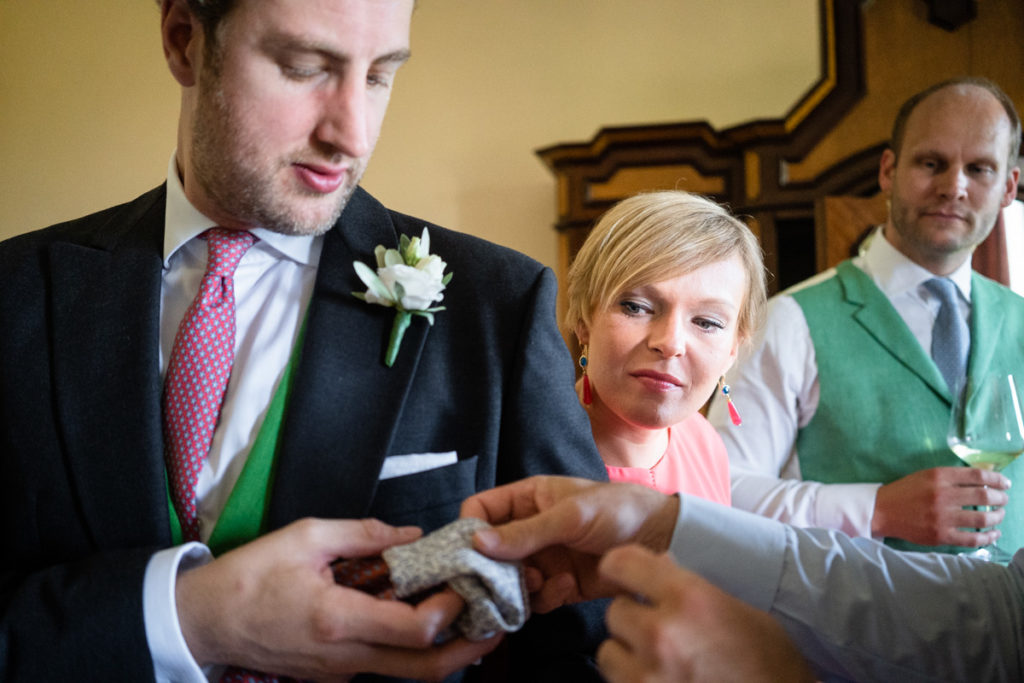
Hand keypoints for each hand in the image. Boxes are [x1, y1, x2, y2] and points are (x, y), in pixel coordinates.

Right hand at [176, 518, 499, 680]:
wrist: (206, 620)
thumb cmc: (251, 575)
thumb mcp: (307, 536)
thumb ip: (365, 534)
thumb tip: (412, 535)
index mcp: (339, 620)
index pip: (414, 632)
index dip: (449, 612)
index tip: (461, 585)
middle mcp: (345, 656)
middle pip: (423, 670)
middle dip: (467, 652)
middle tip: (495, 626)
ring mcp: (339, 672)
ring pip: (405, 674)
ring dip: (443, 653)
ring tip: (468, 622)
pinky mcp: (333, 674)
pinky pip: (382, 667)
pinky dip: (410, 650)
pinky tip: (420, 621)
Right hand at [460, 476, 678, 612]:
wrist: (662, 540)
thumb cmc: (619, 510)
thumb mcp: (570, 516)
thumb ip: (525, 531)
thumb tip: (477, 543)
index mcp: (528, 498)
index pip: (481, 509)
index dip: (468, 528)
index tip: (467, 552)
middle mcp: (530, 528)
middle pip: (489, 551)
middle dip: (492, 567)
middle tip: (502, 579)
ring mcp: (544, 558)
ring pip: (508, 579)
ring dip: (518, 586)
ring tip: (541, 581)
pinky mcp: (559, 585)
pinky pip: (534, 599)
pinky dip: (543, 599)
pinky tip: (564, 588)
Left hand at [596, 545, 814, 682]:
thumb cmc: (769, 662)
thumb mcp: (737, 609)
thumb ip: (690, 586)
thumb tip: (657, 562)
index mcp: (689, 598)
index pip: (622, 563)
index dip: (619, 567)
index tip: (620, 574)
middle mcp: (663, 634)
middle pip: (615, 612)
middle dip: (633, 619)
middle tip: (657, 630)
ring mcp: (648, 675)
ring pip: (608, 652)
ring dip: (626, 655)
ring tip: (656, 661)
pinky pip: (616, 682)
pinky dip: (632, 681)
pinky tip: (660, 680)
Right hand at [872, 466, 1009, 545]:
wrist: (882, 511)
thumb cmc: (906, 491)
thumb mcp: (927, 475)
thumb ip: (952, 477)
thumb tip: (985, 479)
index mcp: (939, 476)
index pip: (978, 476)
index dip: (997, 480)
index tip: (1005, 484)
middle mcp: (942, 495)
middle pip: (984, 497)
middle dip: (1001, 499)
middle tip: (1003, 500)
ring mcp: (942, 517)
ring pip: (982, 519)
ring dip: (997, 517)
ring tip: (999, 515)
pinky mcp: (941, 535)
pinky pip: (972, 539)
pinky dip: (988, 537)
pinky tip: (993, 534)